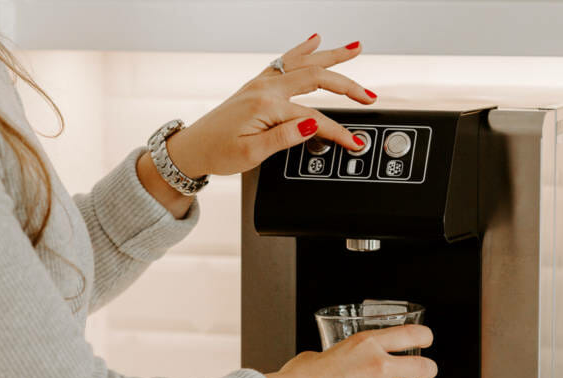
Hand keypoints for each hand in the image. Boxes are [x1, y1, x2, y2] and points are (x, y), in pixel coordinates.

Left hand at [166, 34, 375, 178]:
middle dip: (347, 85)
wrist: (193, 148)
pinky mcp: (257, 84)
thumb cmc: (219, 152)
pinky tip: (315, 40)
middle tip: (369, 95)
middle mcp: (265, 88)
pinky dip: (303, 49)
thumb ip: (284, 136)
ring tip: (356, 47)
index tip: (354, 141)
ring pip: (304, 63)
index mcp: (266, 106)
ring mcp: (261, 83)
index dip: (338, 131)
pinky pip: (286, 60)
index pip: (314, 117)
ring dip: (332, 55)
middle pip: (316, 78)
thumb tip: (312, 124)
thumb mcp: (252, 153)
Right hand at [266, 325, 436, 377]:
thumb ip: (327, 358)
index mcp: (367, 343)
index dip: (424, 337)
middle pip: (423, 367)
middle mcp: (379, 365)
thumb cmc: (301, 377)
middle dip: (428, 372)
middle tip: (426, 375)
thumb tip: (320, 363)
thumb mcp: (317, 355)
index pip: (410, 334)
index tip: (426, 341)